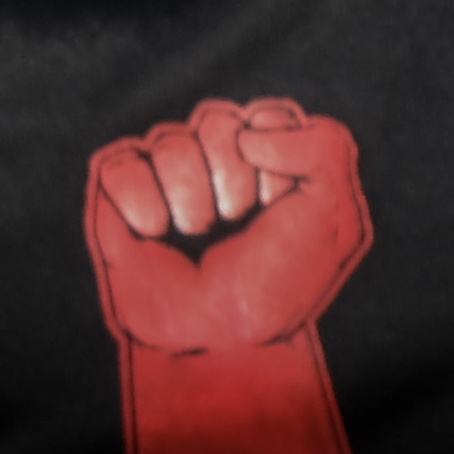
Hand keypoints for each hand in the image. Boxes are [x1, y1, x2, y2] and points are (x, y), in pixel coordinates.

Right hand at [81, 95, 374, 453]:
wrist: (219, 339)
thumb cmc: (277, 283)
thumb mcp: (334, 220)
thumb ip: (325, 148)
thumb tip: (252, 130)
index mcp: (270, 157)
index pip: (268, 114)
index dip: (278, 160)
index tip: (281, 206)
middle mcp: (216, 155)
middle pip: (217, 119)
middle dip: (232, 178)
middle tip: (237, 221)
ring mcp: (166, 169)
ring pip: (169, 140)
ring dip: (190, 199)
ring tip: (197, 234)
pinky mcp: (120, 188)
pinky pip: (123, 164)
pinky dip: (142, 203)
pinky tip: (154, 234)